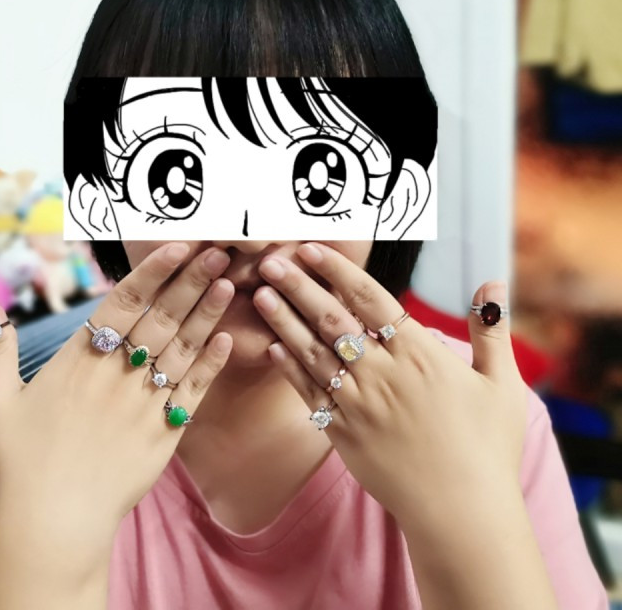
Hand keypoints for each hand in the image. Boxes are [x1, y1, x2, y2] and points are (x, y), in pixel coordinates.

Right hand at [0, 242, 233, 542]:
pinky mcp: (165, 433)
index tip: (180, 245)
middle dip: (193, 281)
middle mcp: (118, 374)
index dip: (155, 270)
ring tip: (229, 283)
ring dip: (208, 314)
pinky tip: (227, 339)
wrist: (52, 522)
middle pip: (162, 318)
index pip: (124, 302)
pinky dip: (212, 365)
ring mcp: (146, 403)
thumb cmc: (19, 463)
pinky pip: (194, 391)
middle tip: (220, 251)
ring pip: (183, 348)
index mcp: (79, 360)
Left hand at [253, 242, 527, 528]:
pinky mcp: (342, 433)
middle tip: (270, 260)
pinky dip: (290, 369)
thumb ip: (491, 332)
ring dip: (284, 321)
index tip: (311, 249)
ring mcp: (358, 404)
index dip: (337, 270)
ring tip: (260, 295)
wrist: (461, 513)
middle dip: (298, 286)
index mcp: (419, 354)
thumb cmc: (488, 449)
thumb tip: (492, 285)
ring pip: (313, 352)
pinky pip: (310, 393)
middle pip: (332, 319)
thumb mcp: (502, 386)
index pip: (370, 298)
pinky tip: (272, 348)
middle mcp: (382, 373)